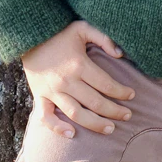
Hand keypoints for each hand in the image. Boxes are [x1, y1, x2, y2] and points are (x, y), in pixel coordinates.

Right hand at [20, 20, 135, 138]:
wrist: (29, 36)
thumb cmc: (60, 32)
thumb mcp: (83, 28)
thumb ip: (103, 38)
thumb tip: (120, 53)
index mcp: (79, 64)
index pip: (106, 84)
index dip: (121, 92)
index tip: (131, 95)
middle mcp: (66, 81)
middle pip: (95, 103)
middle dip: (114, 111)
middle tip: (128, 115)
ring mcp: (52, 91)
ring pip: (76, 114)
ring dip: (95, 124)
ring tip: (110, 128)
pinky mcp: (39, 96)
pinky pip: (46, 117)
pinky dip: (57, 128)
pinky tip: (72, 134)